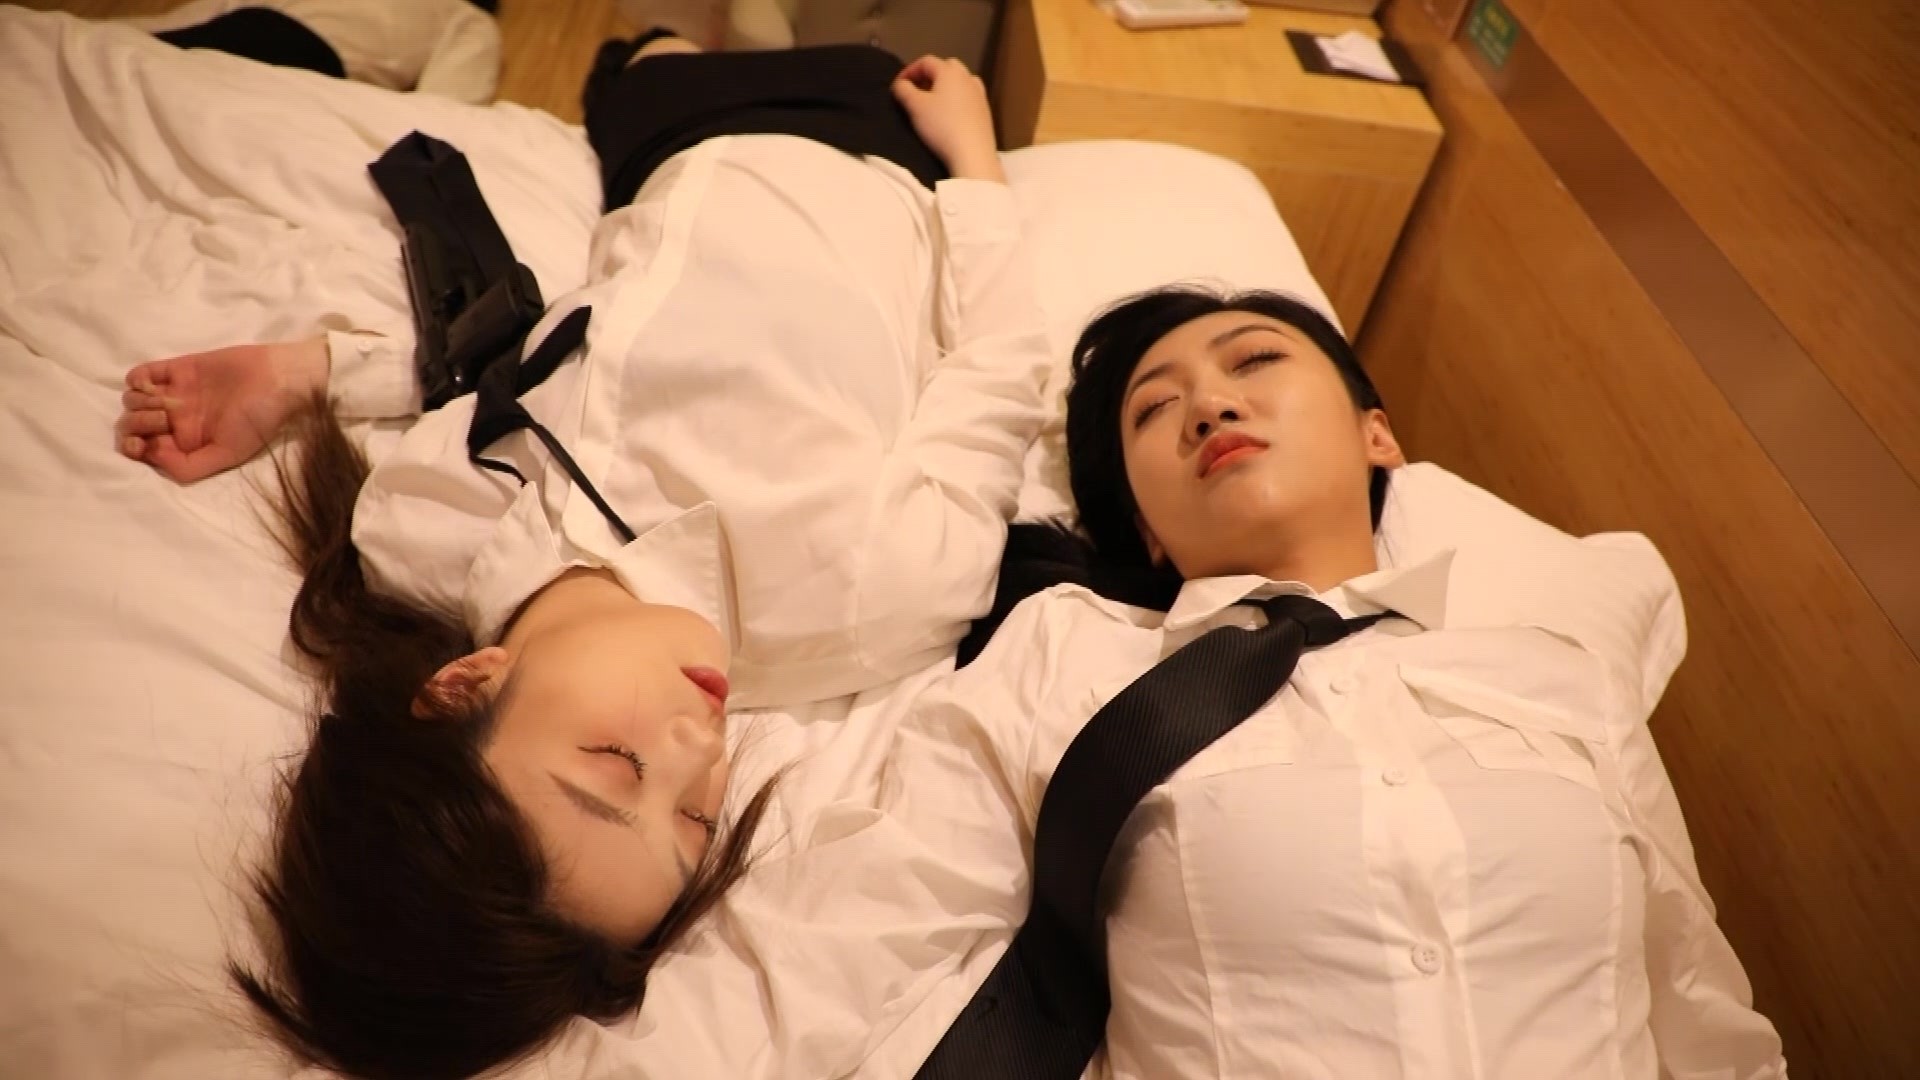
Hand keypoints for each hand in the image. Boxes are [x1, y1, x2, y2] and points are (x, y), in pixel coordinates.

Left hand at [116, 337, 328, 482]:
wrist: (277, 380)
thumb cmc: (257, 421)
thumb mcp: (228, 455)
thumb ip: (188, 467)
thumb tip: (151, 455)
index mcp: (186, 444)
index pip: (142, 450)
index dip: (133, 448)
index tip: (142, 444)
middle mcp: (175, 421)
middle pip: (130, 425)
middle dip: (136, 424)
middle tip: (164, 420)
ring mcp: (173, 394)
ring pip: (131, 401)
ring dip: (140, 403)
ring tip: (168, 401)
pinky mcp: (176, 369)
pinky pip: (139, 374)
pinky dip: (137, 380)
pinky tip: (154, 385)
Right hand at [892, 56, 1004, 182]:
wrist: (973, 153)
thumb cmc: (941, 125)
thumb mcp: (915, 106)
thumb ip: (903, 90)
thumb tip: (900, 84)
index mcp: (950, 71)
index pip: (926, 61)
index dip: (909, 70)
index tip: (898, 85)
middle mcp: (968, 77)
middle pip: (946, 67)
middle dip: (929, 75)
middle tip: (916, 90)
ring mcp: (980, 93)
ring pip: (959, 81)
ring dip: (944, 86)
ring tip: (933, 101)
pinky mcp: (986, 110)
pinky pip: (968, 96)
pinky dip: (956, 98)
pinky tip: (950, 113)